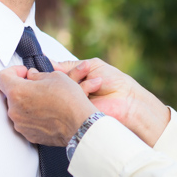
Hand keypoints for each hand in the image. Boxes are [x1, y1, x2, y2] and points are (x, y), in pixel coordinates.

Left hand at [0, 66, 96, 146]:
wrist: (80, 125)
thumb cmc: (69, 101)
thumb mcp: (55, 76)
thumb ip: (37, 75)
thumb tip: (31, 76)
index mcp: (17, 92)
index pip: (1, 77)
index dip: (12, 71)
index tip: (23, 72)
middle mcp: (14, 110)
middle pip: (10, 94)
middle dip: (22, 88)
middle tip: (39, 86)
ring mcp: (20, 125)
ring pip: (18, 109)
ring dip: (27, 103)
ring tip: (46, 101)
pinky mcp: (29, 135)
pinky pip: (26, 122)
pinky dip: (33, 116)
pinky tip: (48, 113)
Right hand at [53, 58, 170, 145]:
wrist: (127, 99)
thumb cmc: (113, 80)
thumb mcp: (91, 65)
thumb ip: (70, 64)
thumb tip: (49, 61)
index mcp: (73, 80)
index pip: (54, 75)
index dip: (53, 71)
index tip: (50, 66)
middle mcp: (70, 93)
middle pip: (56, 83)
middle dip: (70, 76)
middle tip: (84, 73)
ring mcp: (72, 104)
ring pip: (62, 92)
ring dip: (78, 84)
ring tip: (97, 83)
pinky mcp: (76, 114)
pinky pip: (69, 103)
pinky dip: (81, 94)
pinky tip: (93, 90)